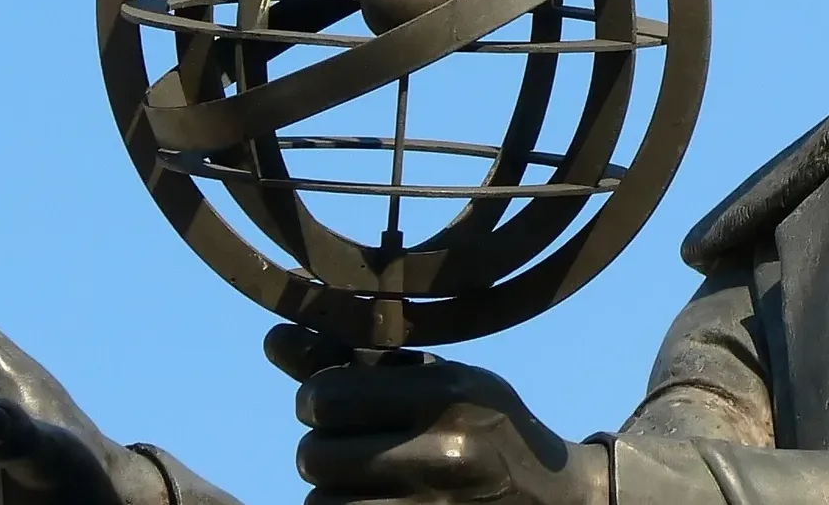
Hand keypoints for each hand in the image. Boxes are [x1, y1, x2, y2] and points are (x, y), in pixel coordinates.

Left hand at [268, 325, 609, 504]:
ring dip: (333, 494)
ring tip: (369, 481)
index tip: (333, 403)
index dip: (317, 399)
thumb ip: (355, 360)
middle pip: (314, 456)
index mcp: (447, 393)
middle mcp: (443, 453)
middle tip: (352, 446)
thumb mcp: (440, 379)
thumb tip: (270, 339)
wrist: (558, 502)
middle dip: (322, 449)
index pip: (326, 396)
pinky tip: (375, 503)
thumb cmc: (486, 427)